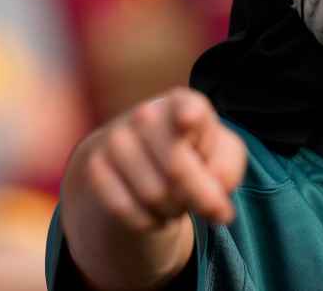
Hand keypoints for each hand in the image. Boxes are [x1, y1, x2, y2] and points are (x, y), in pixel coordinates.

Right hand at [75, 88, 246, 231]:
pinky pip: (126, 210)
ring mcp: (116, 138)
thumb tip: (213, 195)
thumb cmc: (194, 152)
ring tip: (177, 199)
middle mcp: (147, 113)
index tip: (188, 120)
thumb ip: (227, 168)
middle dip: (199, 198)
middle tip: (209, 205)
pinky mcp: (94, 165)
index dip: (189, 117)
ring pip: (154, 195)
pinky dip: (148, 221)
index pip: (188, 109)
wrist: (142, 157)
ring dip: (174, 210)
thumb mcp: (222, 154)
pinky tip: (154, 209)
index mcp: (185, 102)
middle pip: (177, 170)